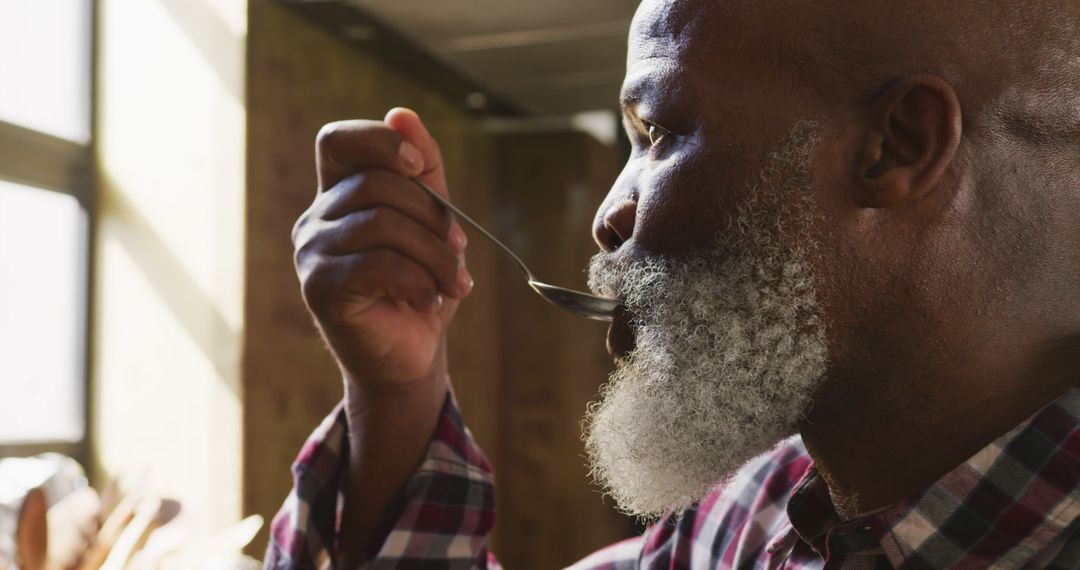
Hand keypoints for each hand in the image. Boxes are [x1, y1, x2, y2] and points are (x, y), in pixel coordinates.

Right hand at [292, 108, 472, 395]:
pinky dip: (419, 282)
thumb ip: (424, 170)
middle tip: (460, 253)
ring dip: (435, 256)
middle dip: (434, 217)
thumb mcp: (434, 223)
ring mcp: (312, 252)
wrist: (411, 356)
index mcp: (339, 194)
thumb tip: (403, 114)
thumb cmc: (421, 286)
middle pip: (378, 184)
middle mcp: (316, 218)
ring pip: (383, 224)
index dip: (379, 142)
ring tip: (453, 284)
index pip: (337, 140)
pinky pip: (378, 264)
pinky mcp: (319, 287)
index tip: (420, 167)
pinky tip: (431, 301)